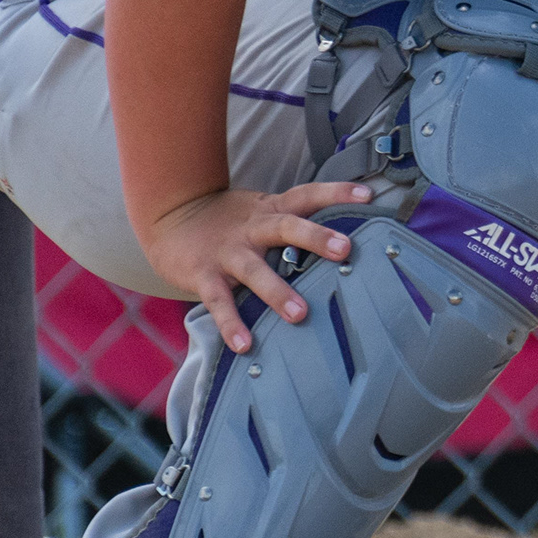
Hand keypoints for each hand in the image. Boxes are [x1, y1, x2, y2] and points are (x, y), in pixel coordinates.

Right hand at [139, 182, 378, 354]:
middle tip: (345, 249)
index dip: (336, 193)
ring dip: (277, 292)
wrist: (169, 218)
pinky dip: (231, 323)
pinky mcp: (204, 275)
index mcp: (271, 210)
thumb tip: (347, 240)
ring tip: (300, 314)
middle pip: (287, 226)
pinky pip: (219, 302)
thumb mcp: (262, 211)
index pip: (307, 195)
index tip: (368, 195)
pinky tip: (245, 345)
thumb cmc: (229, 221)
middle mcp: (253, 227)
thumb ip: (295, 222)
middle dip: (316, 237)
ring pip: (255, 270)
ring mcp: (228, 252)